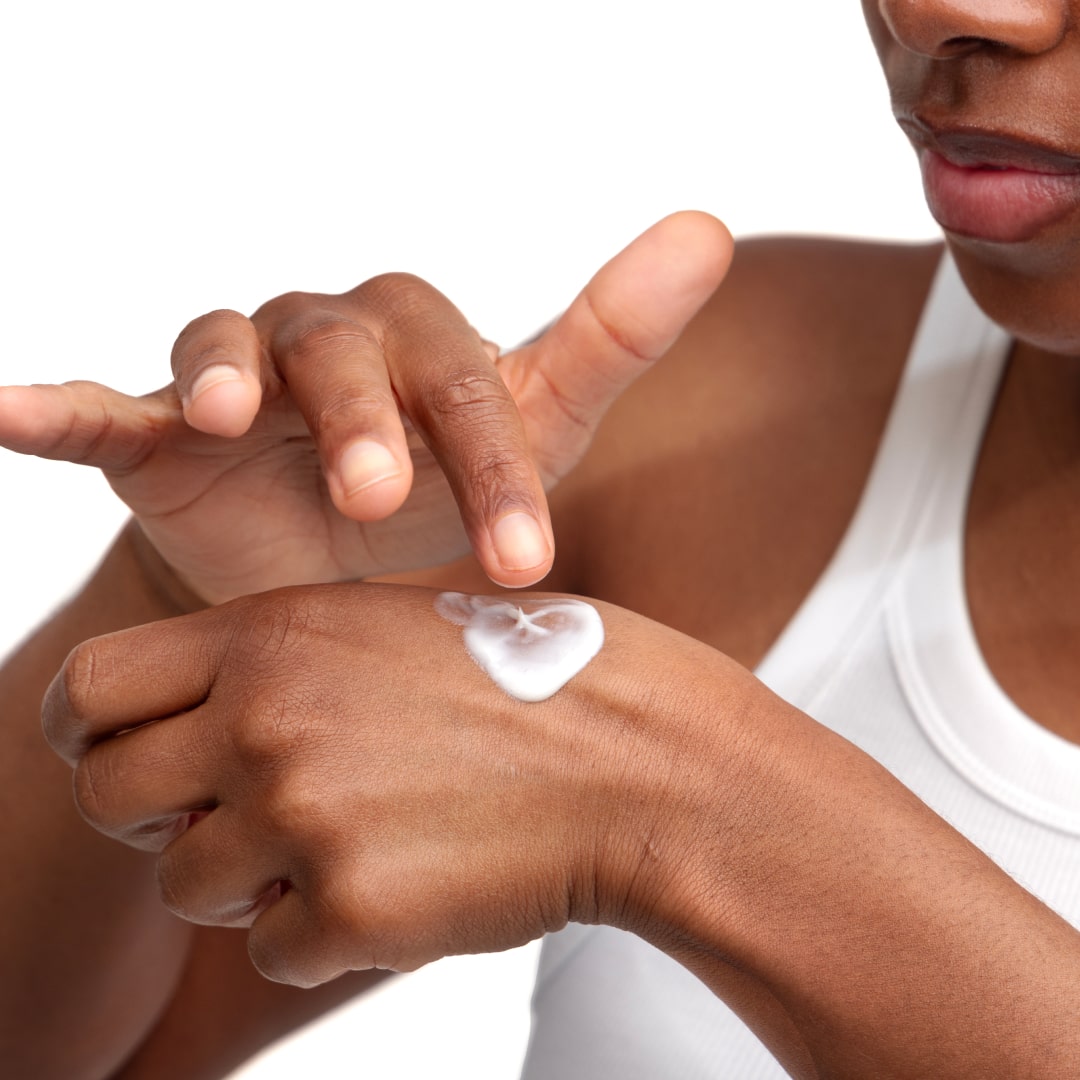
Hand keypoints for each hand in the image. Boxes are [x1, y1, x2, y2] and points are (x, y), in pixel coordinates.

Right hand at [0, 213, 731, 602]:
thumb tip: (710, 225)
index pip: (468, 384)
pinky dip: (59, 406)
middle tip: (378, 496)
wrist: (344, 568)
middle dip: (360, 420)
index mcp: (426, 346)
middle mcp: (331, 344)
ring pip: (225, 349)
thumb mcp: (537, 428)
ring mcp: (238, 379)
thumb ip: (612, 337)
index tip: (525, 561)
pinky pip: (103, 406)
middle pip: (344, 353)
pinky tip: (15, 412)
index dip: (497, 466)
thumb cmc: (448, 493)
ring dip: (220, 377)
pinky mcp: (157, 433)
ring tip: (220, 417)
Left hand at [41, 581, 734, 986]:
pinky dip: (321, 930)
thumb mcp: (378, 628)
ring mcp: (303, 818)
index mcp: (271, 632)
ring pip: (185, 886)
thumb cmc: (516, 677)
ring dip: (249, 880)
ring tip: (349, 839)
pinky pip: (271, 951)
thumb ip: (264, 669)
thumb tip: (172, 754)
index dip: (84, 732)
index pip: (93, 688)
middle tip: (226, 815)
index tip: (111, 756)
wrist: (633, 756)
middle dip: (152, 817)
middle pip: (107, 796)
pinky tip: (404, 876)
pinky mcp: (349, 910)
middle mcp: (266, 719)